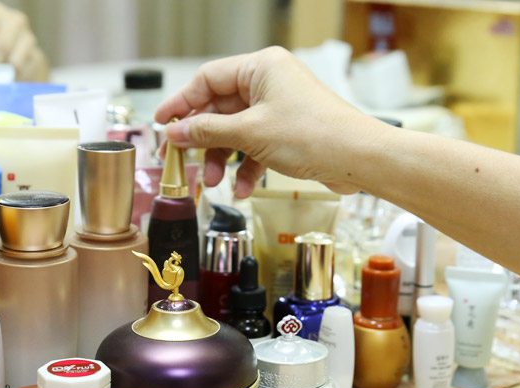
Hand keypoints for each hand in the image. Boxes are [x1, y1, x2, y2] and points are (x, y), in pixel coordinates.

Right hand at [155, 46, 387, 197]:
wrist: (357, 159)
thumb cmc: (315, 135)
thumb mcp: (250, 134)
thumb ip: (207, 132)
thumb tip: (175, 132)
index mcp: (261, 68)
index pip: (208, 79)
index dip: (182, 103)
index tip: (162, 124)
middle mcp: (269, 83)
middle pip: (220, 108)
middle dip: (202, 140)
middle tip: (181, 160)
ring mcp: (279, 108)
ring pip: (236, 131)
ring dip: (223, 158)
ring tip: (213, 182)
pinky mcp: (288, 132)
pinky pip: (255, 146)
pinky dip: (247, 167)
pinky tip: (243, 189)